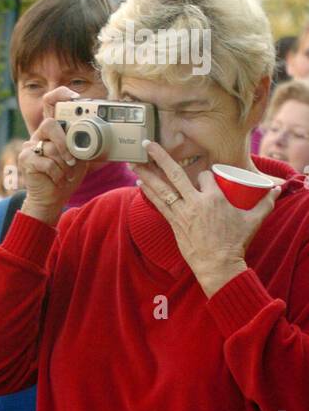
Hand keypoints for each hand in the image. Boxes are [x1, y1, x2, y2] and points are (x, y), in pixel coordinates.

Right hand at [17, 86, 92, 224]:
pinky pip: (45, 162)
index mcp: (54, 129)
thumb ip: (82, 143)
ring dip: (63, 162)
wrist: (51, 199)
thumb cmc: (66, 176)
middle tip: (73, 157)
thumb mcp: (80, 157)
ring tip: (68, 171)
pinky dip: (57, 173)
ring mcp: (30, 146)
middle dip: (64, 141)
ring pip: (50, 146)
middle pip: (50, 123)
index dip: (60, 95)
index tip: (74, 97)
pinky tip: (59, 179)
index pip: (51, 102)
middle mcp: (40, 134)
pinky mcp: (25, 160)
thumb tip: (95, 133)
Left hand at [135, 141, 280, 295]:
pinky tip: (140, 183)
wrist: (218, 266)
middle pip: (175, 174)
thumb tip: (276, 190)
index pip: (207, 176)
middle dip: (160, 157)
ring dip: (147, 174)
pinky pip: (159, 205)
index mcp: (215, 197)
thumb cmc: (236, 243)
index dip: (207, 176)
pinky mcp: (175, 225)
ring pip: (161, 189)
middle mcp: (195, 203)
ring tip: (133, 161)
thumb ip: (265, 203)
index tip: (209, 181)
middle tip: (146, 143)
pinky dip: (149, 193)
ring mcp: (182, 214)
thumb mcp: (254, 220)